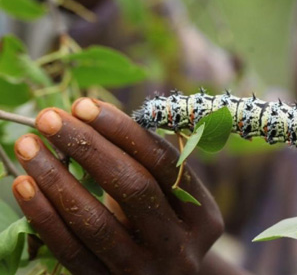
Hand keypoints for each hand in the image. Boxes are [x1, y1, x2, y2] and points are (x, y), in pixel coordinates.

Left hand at [11, 98, 223, 274]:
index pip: (164, 163)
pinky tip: (25, 185)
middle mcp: (180, 247)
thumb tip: (92, 112)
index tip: (85, 105)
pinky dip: (44, 216)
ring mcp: (145, 273)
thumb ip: (143, 156)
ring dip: (57, 178)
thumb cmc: (161, 223)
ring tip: (30, 145)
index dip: (124, 131)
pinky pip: (71, 251)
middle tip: (50, 118)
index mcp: (203, 215)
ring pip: (96, 223)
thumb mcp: (167, 195)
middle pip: (134, 188)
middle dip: (89, 147)